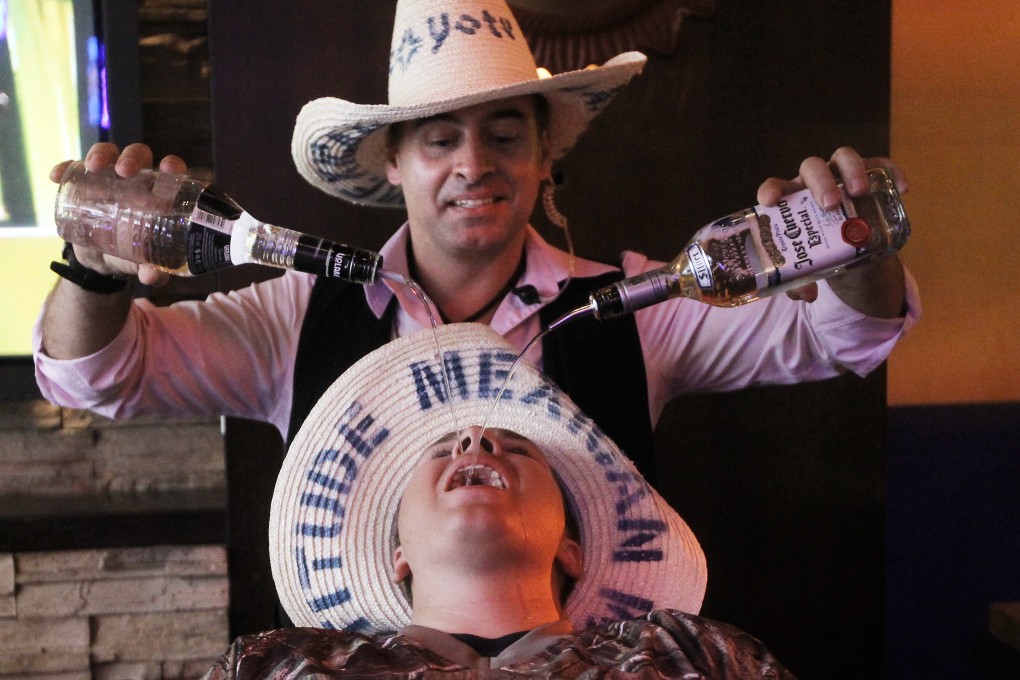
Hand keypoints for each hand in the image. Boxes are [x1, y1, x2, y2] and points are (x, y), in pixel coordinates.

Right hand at [49, 143, 190, 287]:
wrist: (102, 259)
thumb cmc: (134, 254)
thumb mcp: (143, 263)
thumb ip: (154, 270)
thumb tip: (152, 276)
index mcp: (160, 191)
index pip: (170, 170)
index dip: (171, 165)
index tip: (169, 168)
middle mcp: (136, 178)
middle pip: (138, 156)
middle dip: (131, 158)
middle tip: (125, 171)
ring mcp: (108, 178)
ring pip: (107, 155)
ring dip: (100, 155)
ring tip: (93, 167)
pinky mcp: (83, 183)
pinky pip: (73, 168)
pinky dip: (65, 168)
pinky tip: (57, 176)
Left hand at [755, 147, 909, 311]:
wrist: (849, 250)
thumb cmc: (819, 252)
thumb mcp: (808, 269)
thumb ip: (801, 281)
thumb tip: (807, 295)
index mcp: (790, 201)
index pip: (775, 187)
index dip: (771, 190)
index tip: (770, 202)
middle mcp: (813, 184)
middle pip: (812, 167)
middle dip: (820, 182)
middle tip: (830, 204)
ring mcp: (841, 176)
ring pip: (843, 157)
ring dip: (851, 170)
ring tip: (860, 192)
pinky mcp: (869, 177)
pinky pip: (881, 166)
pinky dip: (892, 172)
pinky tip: (902, 189)